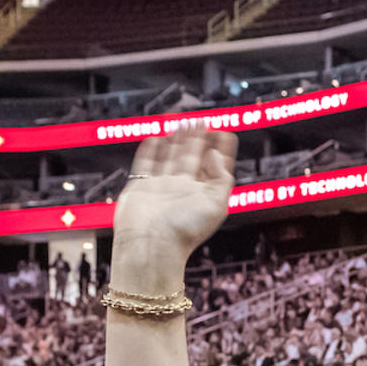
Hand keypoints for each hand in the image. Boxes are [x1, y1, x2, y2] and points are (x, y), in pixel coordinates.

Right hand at [110, 130, 236, 288]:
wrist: (151, 245)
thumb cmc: (185, 231)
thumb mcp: (216, 205)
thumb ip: (220, 178)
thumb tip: (214, 154)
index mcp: (202, 196)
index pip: (214, 168)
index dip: (220, 150)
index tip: (225, 132)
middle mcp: (182, 191)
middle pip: (191, 159)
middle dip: (197, 139)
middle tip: (202, 120)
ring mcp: (160, 189)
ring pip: (169, 158)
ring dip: (176, 140)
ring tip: (182, 122)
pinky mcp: (140, 188)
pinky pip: (145, 165)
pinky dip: (150, 151)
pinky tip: (156, 137)